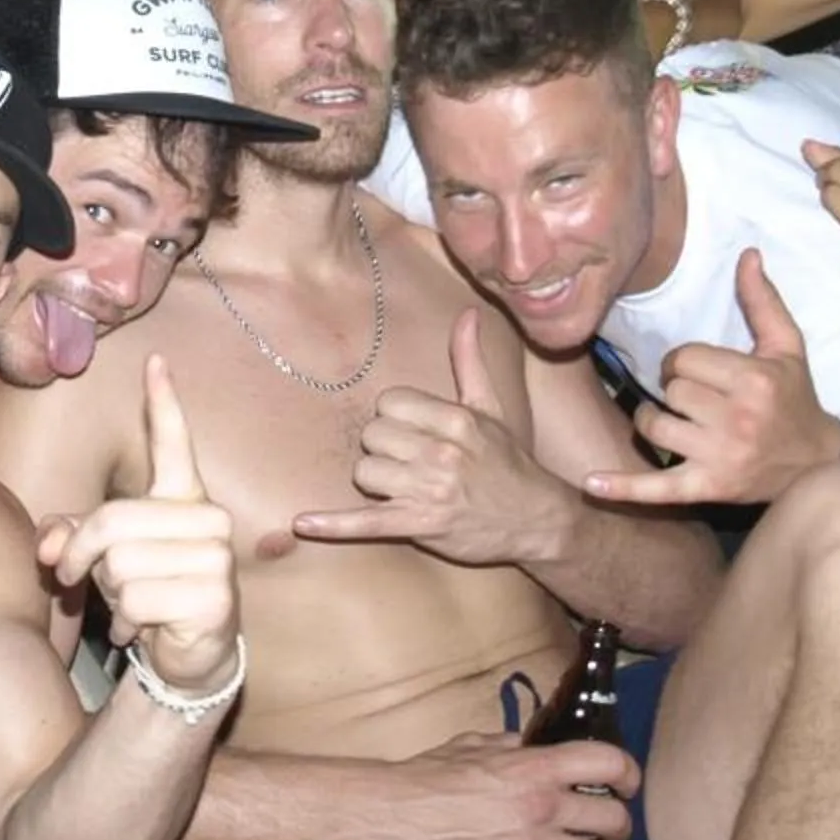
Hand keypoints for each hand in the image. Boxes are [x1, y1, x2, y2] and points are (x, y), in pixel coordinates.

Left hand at [37, 355, 240, 697]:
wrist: (189, 656)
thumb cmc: (147, 593)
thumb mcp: (102, 560)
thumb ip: (69, 539)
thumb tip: (45, 546)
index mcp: (182, 498)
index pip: (174, 443)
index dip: (163, 403)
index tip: (155, 361)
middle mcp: (209, 518)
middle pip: (111, 520)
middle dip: (81, 556)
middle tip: (79, 581)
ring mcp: (217, 557)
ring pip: (120, 564)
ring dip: (110, 596)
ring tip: (129, 607)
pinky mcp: (216, 597)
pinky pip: (138, 601)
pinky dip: (127, 623)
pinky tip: (143, 631)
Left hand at [289, 309, 566, 567]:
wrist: (537, 520)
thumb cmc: (508, 462)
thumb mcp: (491, 409)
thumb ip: (470, 361)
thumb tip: (469, 313)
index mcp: (456, 419)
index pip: (389, 403)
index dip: (395, 418)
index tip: (414, 432)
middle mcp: (442, 452)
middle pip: (372, 436)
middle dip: (384, 449)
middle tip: (411, 462)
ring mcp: (430, 491)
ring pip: (365, 473)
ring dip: (377, 482)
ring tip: (405, 488)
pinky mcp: (419, 526)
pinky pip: (364, 521)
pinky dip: (332, 524)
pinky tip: (302, 523)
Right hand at [363, 732, 638, 839]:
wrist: (394, 818)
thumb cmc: (428, 775)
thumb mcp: (473, 744)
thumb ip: (510, 745)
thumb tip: (530, 746)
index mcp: (534, 768)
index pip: (607, 763)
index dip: (628, 772)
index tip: (627, 782)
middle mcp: (543, 807)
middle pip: (614, 819)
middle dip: (622, 823)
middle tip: (616, 824)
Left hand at [582, 252, 839, 508]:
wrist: (816, 465)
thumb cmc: (795, 399)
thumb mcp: (787, 347)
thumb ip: (763, 300)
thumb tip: (747, 253)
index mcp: (753, 380)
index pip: (684, 358)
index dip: (683, 361)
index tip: (699, 371)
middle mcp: (737, 419)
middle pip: (669, 390)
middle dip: (674, 390)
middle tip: (694, 398)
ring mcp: (721, 457)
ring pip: (654, 426)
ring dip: (653, 421)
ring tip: (672, 422)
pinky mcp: (708, 488)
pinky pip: (657, 488)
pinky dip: (623, 487)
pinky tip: (590, 483)